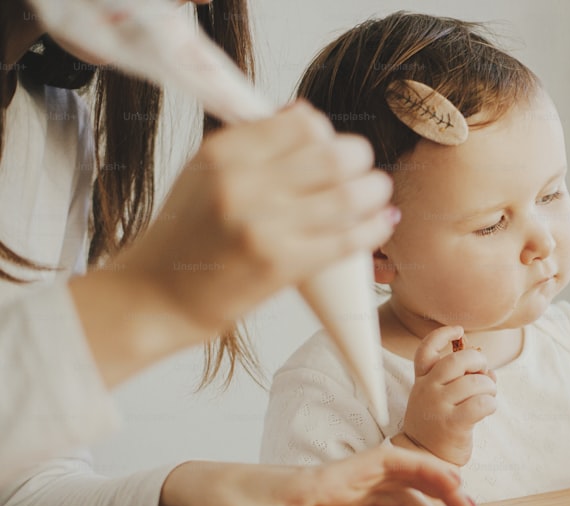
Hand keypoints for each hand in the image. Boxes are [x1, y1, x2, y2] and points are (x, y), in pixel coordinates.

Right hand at [72, 101, 398, 385]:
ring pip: (348, 196)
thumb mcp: (206, 173)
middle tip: (364, 170)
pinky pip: (346, 239)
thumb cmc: (187, 235)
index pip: (302, 124)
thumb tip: (306, 115)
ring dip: (375, 192)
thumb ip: (255, 144)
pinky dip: (373, 229)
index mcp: (224, 152)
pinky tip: (382, 223)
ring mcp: (263, 225)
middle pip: (333, 155)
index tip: (331, 147)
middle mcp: (243, 183)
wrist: (158, 296)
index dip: (326, 133)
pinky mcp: (281, 265)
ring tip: (378, 194)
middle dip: (360, 160)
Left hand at [158, 447, 480, 505]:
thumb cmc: (226, 502)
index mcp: (328, 478)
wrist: (205, 488)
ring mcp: (341, 493)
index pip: (390, 462)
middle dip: (441, 497)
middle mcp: (342, 481)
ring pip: (397, 500)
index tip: (457, 486)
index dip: (427, 471)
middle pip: (404, 482)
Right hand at [395, 325, 496, 465]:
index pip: (426, 349)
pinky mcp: (452, 423)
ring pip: (475, 382)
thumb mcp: (438, 398)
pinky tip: (488, 408)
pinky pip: (481, 403)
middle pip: (458, 360)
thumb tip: (489, 372)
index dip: (443, 334)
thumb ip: (460, 380)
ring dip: (490, 386)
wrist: (425, 458)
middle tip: (484, 372)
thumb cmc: (437, 424)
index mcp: (422, 380)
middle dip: (479, 361)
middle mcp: (427, 389)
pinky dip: (491, 403)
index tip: (459, 330)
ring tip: (489, 395)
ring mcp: (438, 406)